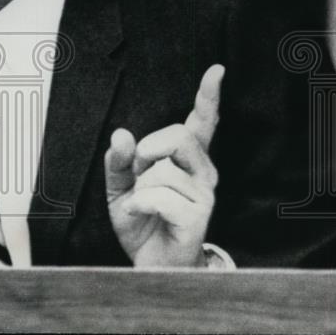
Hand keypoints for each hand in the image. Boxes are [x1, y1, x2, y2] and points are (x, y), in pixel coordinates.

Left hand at [105, 64, 224, 267]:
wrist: (150, 264)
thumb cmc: (142, 220)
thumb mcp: (120, 186)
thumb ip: (118, 160)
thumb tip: (122, 134)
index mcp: (186, 158)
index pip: (202, 121)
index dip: (209, 95)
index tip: (217, 70)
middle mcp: (203, 171)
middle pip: (178, 134)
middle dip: (148, 149)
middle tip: (139, 173)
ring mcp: (204, 194)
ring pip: (162, 170)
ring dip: (139, 188)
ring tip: (143, 205)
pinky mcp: (198, 216)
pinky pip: (159, 197)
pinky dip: (138, 205)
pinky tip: (140, 215)